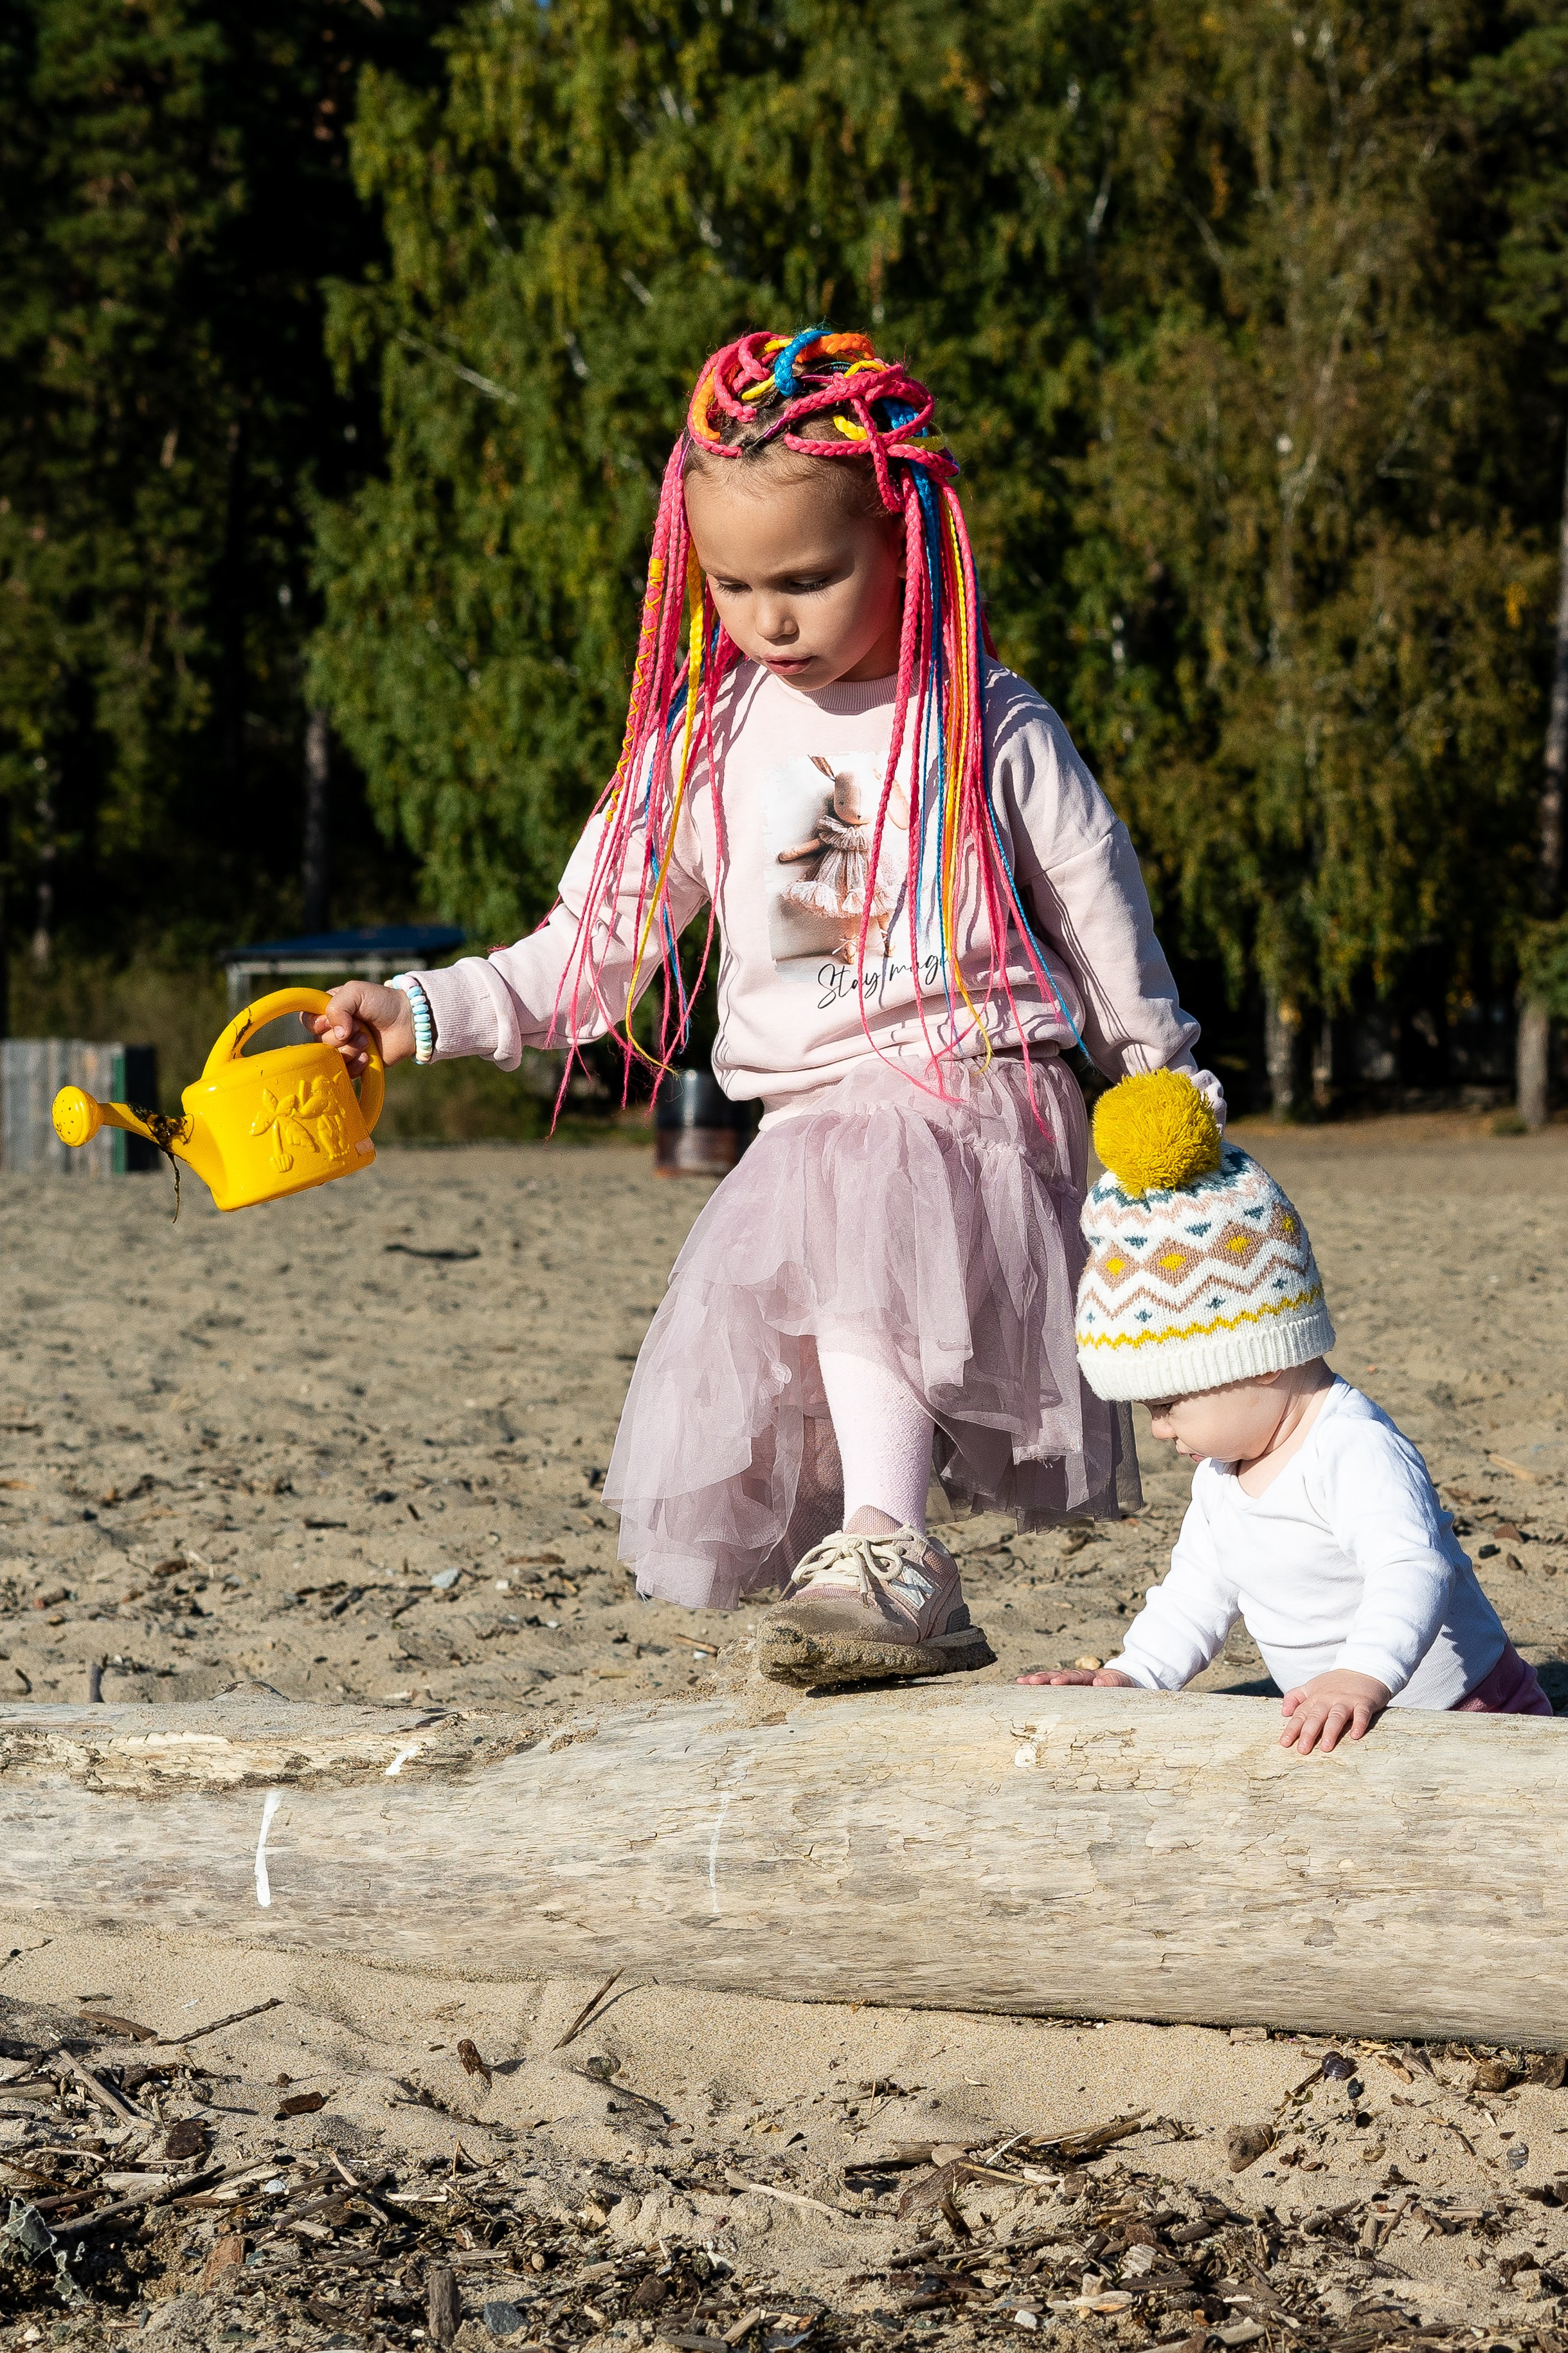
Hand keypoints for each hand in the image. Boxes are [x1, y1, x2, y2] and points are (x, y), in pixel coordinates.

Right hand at [307, 980, 417, 1077]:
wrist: (409, 1022)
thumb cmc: (383, 1002)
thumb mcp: (356, 991)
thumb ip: (337, 1006)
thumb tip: (337, 1033)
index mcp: (329, 1010)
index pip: (307, 1020)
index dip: (318, 1022)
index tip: (333, 1019)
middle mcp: (334, 1030)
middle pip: (318, 1042)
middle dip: (340, 1036)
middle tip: (360, 1027)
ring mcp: (345, 1048)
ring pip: (331, 1058)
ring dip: (350, 1049)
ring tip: (367, 1040)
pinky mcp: (356, 1064)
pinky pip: (345, 1072)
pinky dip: (356, 1065)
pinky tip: (368, 1056)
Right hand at [1014, 1667, 1137, 1687]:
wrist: (1128, 1683)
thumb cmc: (1127, 1686)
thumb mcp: (1124, 1684)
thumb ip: (1114, 1682)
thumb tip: (1098, 1682)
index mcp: (1093, 1677)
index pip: (1077, 1677)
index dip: (1066, 1679)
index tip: (1055, 1682)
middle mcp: (1080, 1678)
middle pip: (1059, 1675)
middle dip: (1043, 1678)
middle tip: (1028, 1681)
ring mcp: (1074, 1684)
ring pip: (1053, 1680)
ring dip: (1037, 1681)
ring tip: (1020, 1682)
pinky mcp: (1070, 1691)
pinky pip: (1053, 1689)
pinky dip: (1040, 1687)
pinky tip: (1024, 1689)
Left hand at [1279, 1669, 1390, 1756]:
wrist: (1363, 1668)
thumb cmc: (1335, 1683)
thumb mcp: (1312, 1686)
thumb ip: (1295, 1697)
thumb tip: (1284, 1713)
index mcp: (1315, 1697)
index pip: (1301, 1714)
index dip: (1292, 1728)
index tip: (1285, 1743)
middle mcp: (1328, 1699)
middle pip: (1316, 1716)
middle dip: (1308, 1733)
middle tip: (1302, 1750)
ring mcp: (1346, 1700)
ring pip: (1336, 1716)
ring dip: (1330, 1731)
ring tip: (1325, 1747)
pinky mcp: (1364, 1702)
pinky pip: (1361, 1713)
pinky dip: (1359, 1723)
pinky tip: (1355, 1735)